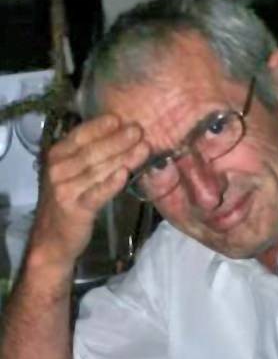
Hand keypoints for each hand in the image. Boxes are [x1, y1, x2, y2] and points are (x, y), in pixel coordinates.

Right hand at [29, 115, 149, 270]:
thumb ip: (87, 157)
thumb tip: (118, 137)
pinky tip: (125, 174)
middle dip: (118, 140)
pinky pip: (97, 193)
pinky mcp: (76, 209)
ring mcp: (65, 189)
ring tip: (144, 148)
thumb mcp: (71, 175)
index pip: (80, 135)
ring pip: (98, 170)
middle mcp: (58, 169)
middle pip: (92, 151)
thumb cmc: (68, 202)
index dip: (100, 126)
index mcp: (56, 156)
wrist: (53, 239)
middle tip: (140, 130)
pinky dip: (111, 183)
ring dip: (123, 158)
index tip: (121, 118)